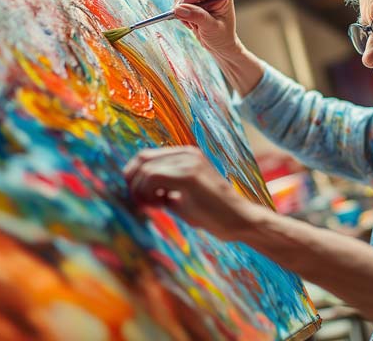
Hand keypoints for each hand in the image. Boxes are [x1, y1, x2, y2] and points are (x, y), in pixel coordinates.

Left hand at [122, 146, 256, 239]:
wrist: (239, 221)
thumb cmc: (210, 213)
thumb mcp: (180, 196)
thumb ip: (161, 188)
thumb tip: (135, 189)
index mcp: (186, 154)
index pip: (146, 156)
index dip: (134, 176)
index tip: (139, 198)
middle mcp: (187, 152)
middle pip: (142, 159)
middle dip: (133, 183)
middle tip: (142, 204)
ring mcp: (189, 161)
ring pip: (145, 170)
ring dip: (141, 192)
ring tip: (156, 207)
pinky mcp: (189, 175)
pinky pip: (153, 178)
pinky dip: (148, 194)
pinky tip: (162, 206)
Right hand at [172, 0, 240, 56]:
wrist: (221, 45)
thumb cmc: (221, 36)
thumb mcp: (211, 27)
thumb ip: (197, 16)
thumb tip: (178, 9)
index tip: (181, 14)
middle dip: (184, 5)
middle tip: (189, 22)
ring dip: (182, 10)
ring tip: (193, 25)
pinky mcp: (195, 1)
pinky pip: (180, 2)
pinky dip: (180, 13)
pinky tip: (190, 23)